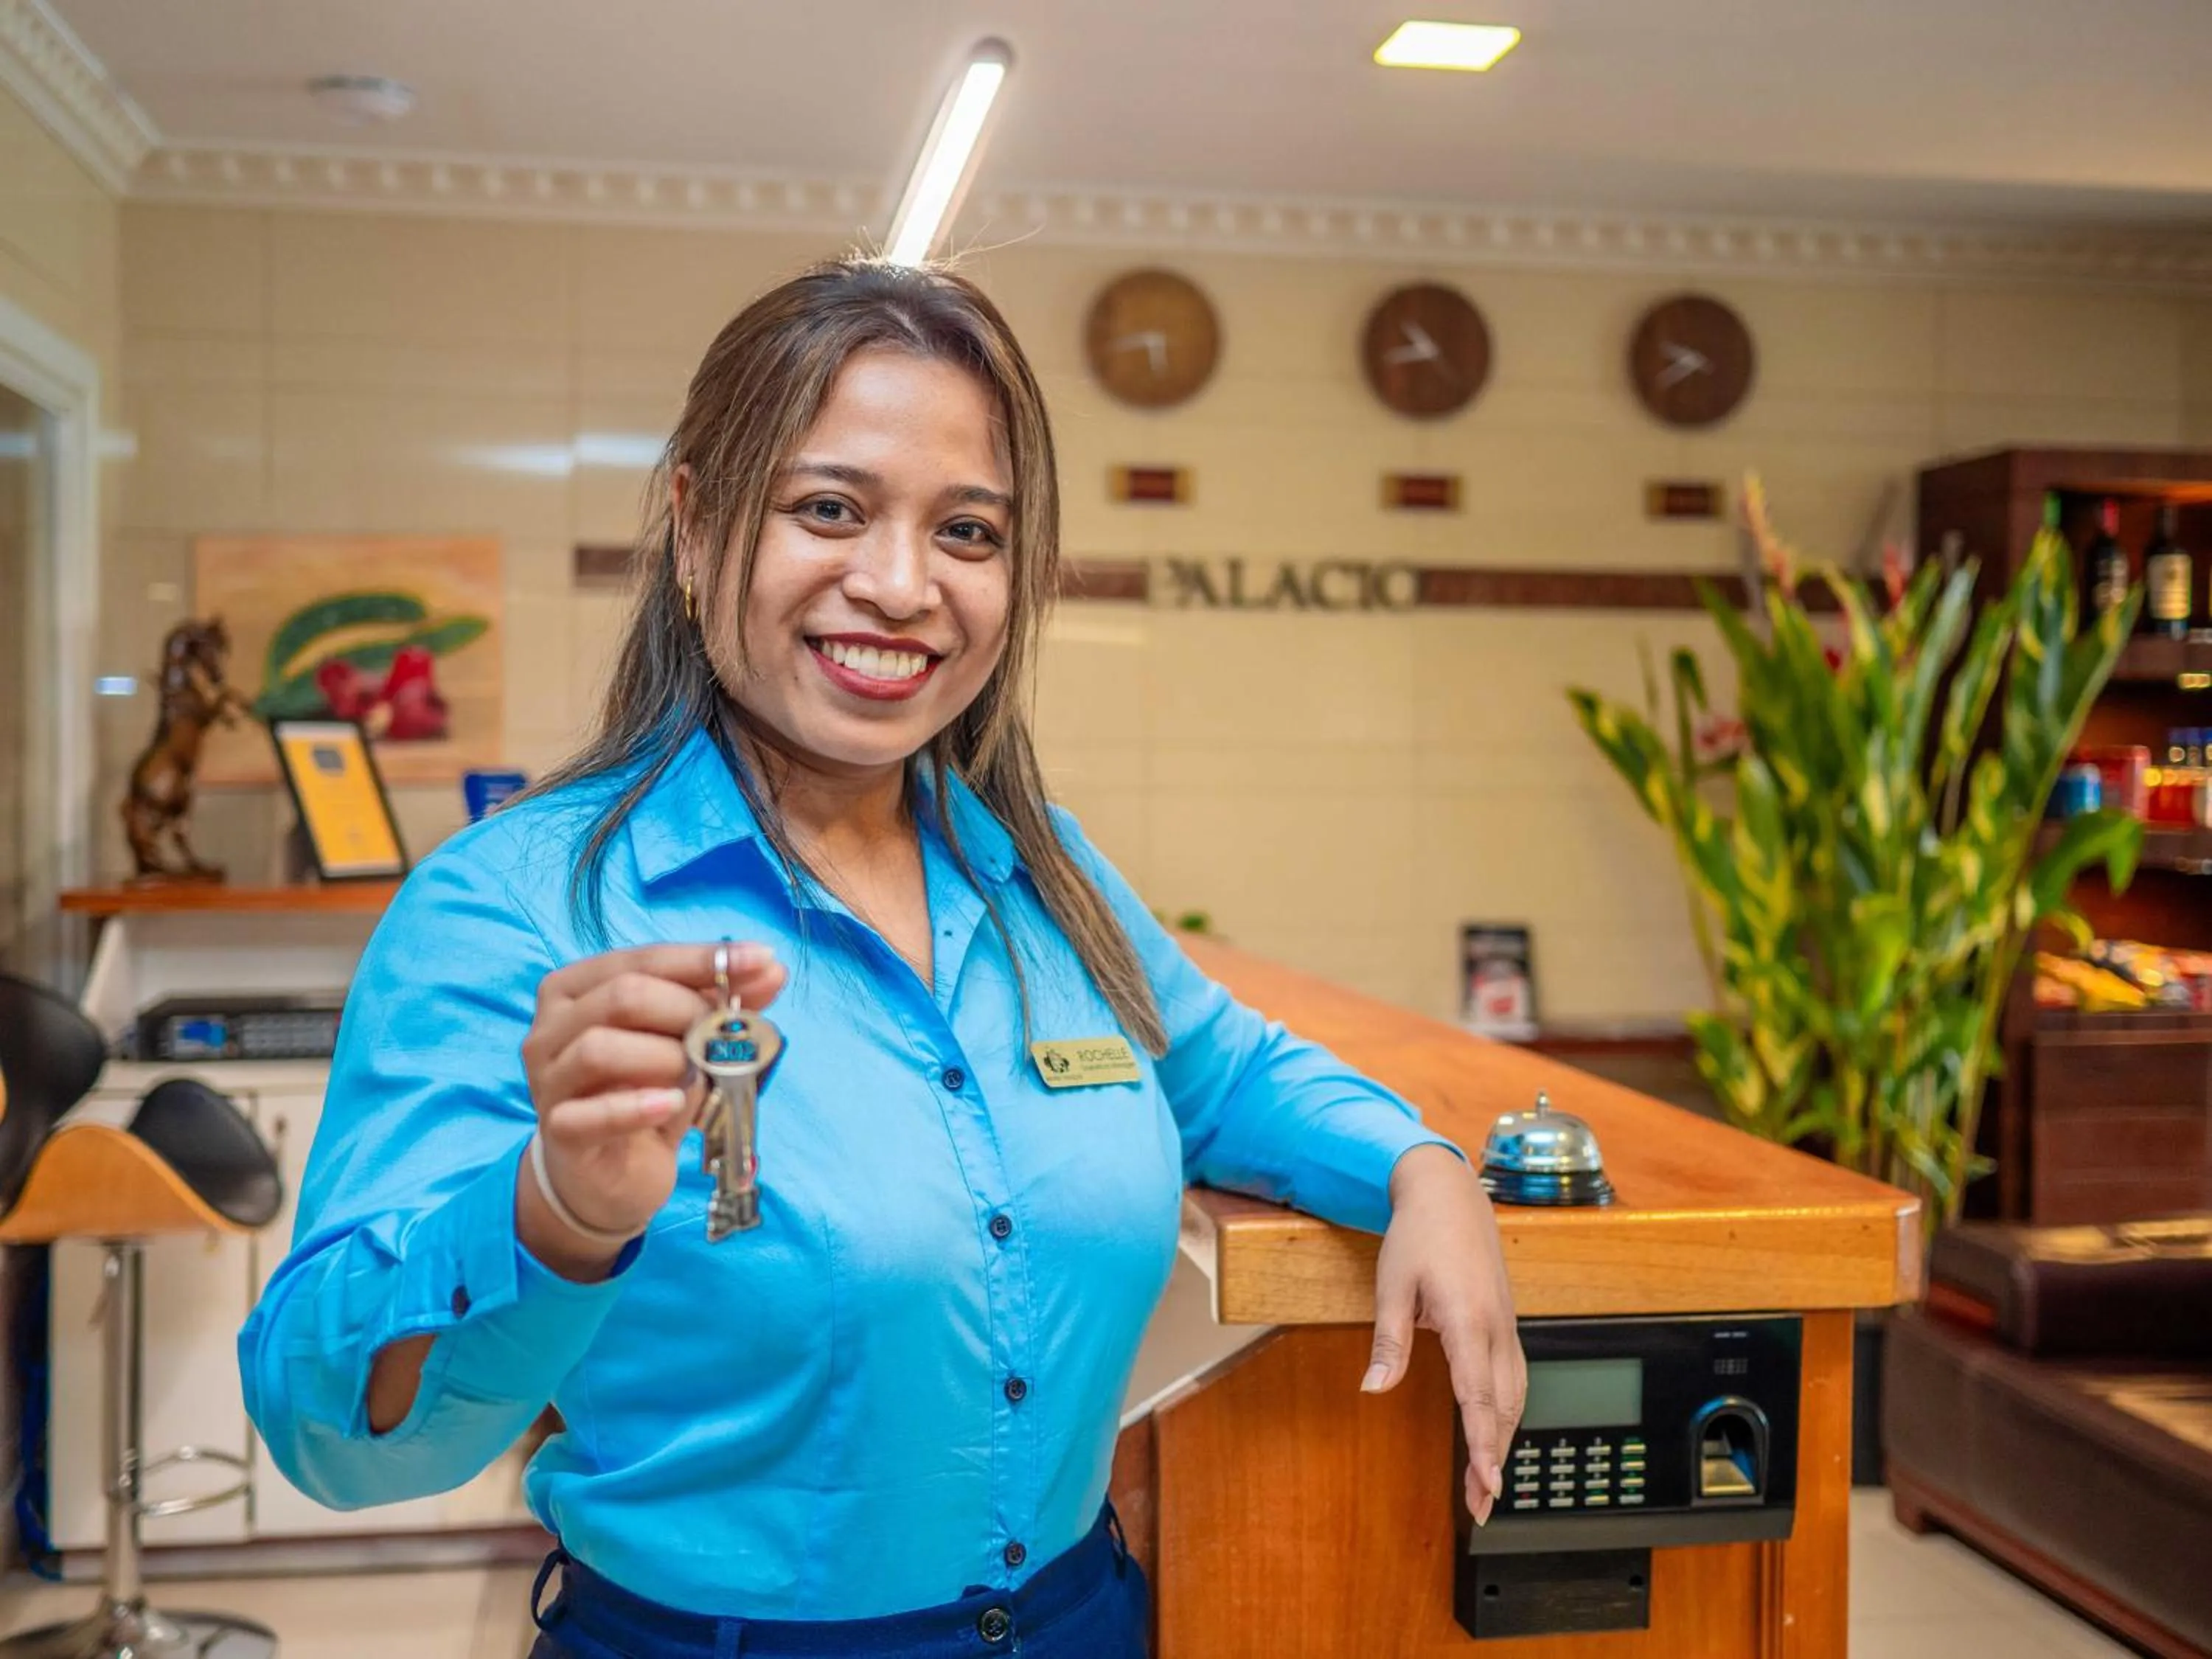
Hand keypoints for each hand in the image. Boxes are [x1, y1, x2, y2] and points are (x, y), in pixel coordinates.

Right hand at [517, 942, 785, 1277]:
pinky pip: (590, 1115)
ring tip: (696, 1076)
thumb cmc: (647, 1093)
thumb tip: (770, 970)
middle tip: (724, 1038)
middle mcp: (551, 1027)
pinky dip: (638, 1107)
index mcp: (577, 988)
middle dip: (688, 1011)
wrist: (613, 1174)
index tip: (761, 960)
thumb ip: (724, 1004)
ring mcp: (548, 1080)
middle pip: (623, 996)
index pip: (643, 959)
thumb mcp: (688, 1042)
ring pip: (600, 1048)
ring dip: (667, 1058)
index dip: (704, 959)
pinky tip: (672, 1105)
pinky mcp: (557, 1131)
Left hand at [1364, 1144, 1525, 1525]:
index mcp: (1467, 1319)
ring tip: (1487, 1481)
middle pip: (1503, 1405)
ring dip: (1504, 1438)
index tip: (1485, 1482)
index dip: (1484, 1443)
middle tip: (1481, 1503)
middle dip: (1495, 1457)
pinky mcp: (1505, 1322)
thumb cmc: (1418, 1235)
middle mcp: (1496, 1327)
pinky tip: (1497, 1432)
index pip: (1479, 1395)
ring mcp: (1506, 1324)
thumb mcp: (1392, 1285)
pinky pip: (1514, 1376)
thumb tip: (1374, 1389)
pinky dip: (1508, 1411)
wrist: (1449, 1194)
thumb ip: (1388, 1341)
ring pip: (1515, 1395)